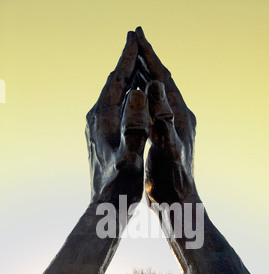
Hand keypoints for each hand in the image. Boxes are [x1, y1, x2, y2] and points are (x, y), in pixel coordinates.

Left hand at [85, 31, 148, 205]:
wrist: (106, 207)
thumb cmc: (121, 186)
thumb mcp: (131, 156)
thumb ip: (135, 124)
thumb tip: (139, 92)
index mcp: (104, 119)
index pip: (117, 80)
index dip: (128, 59)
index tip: (136, 39)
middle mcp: (96, 120)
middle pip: (112, 83)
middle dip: (125, 64)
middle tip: (135, 43)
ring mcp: (96, 129)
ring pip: (112, 95)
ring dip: (125, 79)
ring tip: (135, 66)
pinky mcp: (100, 138)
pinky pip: (113, 109)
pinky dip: (124, 97)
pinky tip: (130, 100)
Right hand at [135, 27, 197, 205]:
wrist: (178, 203)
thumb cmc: (172, 181)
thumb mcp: (167, 147)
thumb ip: (162, 118)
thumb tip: (154, 84)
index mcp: (179, 116)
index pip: (164, 78)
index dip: (150, 56)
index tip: (137, 35)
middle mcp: (178, 117)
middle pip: (162, 81)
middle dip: (148, 60)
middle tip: (134, 39)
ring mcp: (173, 127)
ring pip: (157, 94)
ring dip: (145, 75)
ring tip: (133, 61)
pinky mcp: (165, 137)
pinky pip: (153, 109)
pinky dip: (143, 96)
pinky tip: (136, 96)